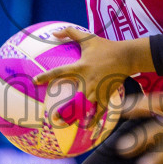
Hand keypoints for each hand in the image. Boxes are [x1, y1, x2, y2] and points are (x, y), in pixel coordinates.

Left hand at [32, 27, 146, 121]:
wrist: (126, 56)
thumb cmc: (105, 46)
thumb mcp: (87, 37)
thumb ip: (70, 32)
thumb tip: (53, 32)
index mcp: (80, 67)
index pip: (60, 72)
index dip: (47, 76)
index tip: (35, 80)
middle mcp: (88, 80)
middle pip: (74, 97)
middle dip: (65, 109)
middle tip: (53, 119)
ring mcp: (98, 90)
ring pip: (87, 107)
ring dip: (78, 118)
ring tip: (67, 128)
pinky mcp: (106, 95)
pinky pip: (100, 111)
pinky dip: (96, 121)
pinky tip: (90, 131)